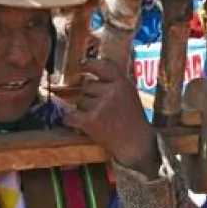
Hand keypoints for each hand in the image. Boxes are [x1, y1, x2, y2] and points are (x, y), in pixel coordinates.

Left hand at [62, 57, 158, 175]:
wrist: (136, 143)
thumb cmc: (132, 118)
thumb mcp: (129, 94)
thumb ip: (114, 82)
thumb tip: (88, 69)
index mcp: (123, 84)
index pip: (104, 66)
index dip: (90, 64)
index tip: (82, 64)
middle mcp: (111, 92)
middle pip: (87, 87)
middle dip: (91, 97)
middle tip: (104, 111)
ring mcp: (100, 106)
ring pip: (80, 101)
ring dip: (84, 110)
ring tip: (100, 120)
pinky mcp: (90, 121)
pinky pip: (70, 115)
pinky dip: (71, 120)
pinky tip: (78, 124)